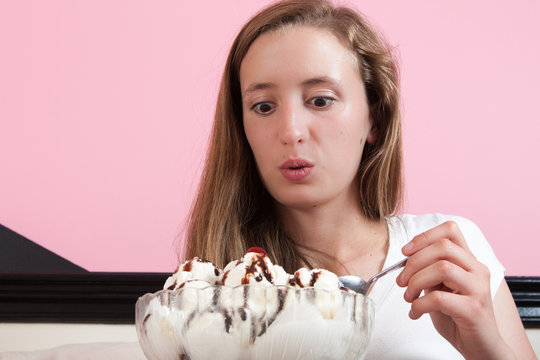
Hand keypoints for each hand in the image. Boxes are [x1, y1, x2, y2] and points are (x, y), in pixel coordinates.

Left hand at [396, 221, 513, 359]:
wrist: (481, 348)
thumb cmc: (458, 317)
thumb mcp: (440, 289)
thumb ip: (429, 273)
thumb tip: (406, 263)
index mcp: (469, 261)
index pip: (450, 230)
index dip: (424, 236)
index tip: (405, 252)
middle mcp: (477, 270)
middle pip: (443, 246)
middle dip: (414, 262)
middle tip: (402, 280)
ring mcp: (479, 289)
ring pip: (442, 268)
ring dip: (416, 281)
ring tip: (409, 296)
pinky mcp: (475, 310)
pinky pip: (440, 298)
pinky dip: (420, 304)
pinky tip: (416, 312)